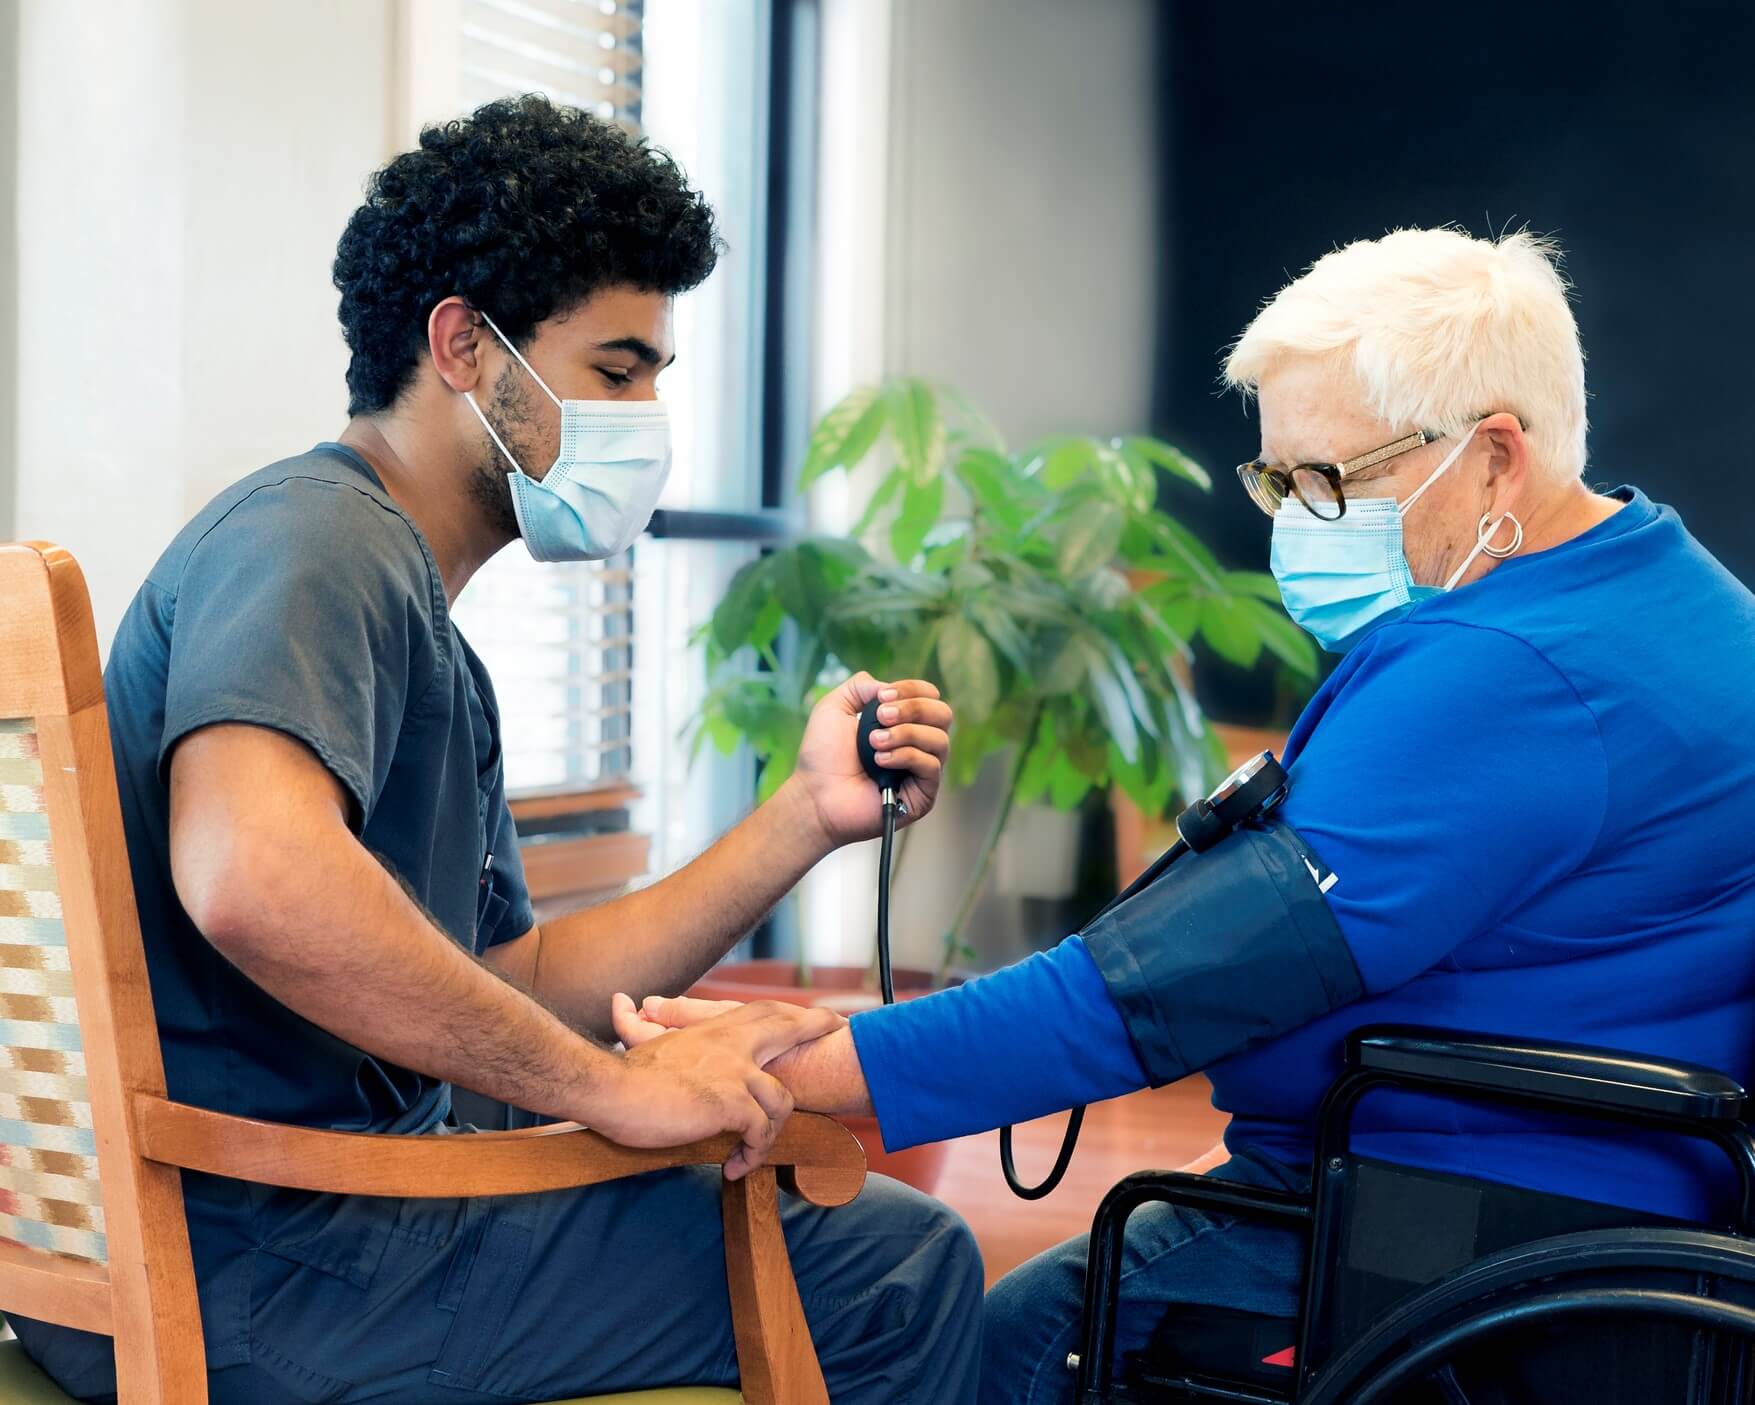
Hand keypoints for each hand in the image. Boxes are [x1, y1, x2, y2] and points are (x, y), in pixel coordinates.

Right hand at [592, 998, 844, 1178]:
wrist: (611, 1089)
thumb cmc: (623, 1077)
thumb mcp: (650, 1046)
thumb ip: (659, 1034)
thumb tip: (624, 1001)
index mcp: (714, 1031)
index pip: (762, 1011)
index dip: (792, 1011)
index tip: (816, 1013)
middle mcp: (731, 1044)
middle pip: (788, 1027)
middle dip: (817, 1026)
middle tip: (841, 1026)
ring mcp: (735, 1071)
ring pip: (781, 1098)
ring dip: (773, 1130)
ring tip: (752, 1152)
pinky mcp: (731, 1101)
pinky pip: (760, 1131)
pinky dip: (753, 1154)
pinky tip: (735, 1169)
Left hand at [786, 673, 953, 849]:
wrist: (814, 794)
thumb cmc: (822, 755)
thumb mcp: (835, 707)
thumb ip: (861, 686)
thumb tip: (888, 686)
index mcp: (902, 722)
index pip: (930, 696)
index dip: (912, 689)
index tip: (883, 696)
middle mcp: (917, 744)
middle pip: (944, 714)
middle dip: (914, 709)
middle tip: (881, 717)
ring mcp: (921, 770)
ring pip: (940, 740)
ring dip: (906, 734)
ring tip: (874, 742)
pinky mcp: (922, 795)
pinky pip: (931, 766)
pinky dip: (905, 756)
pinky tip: (880, 761)